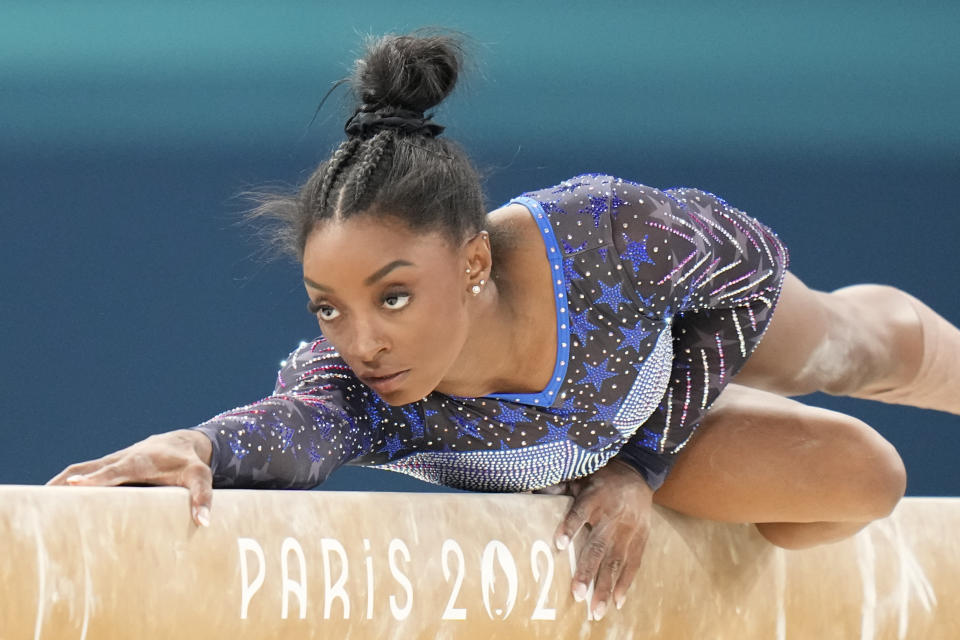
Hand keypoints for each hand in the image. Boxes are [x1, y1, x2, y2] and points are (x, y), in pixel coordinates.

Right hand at [46, 429, 214, 527]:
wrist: (183, 444)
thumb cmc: (190, 463)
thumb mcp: (201, 477)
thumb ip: (202, 497)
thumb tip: (203, 522)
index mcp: (141, 461)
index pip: (115, 470)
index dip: (97, 479)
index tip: (75, 486)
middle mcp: (122, 458)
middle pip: (89, 469)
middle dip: (67, 482)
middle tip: (45, 499)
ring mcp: (113, 461)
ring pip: (81, 469)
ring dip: (60, 482)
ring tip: (41, 502)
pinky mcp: (109, 465)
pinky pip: (83, 471)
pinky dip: (67, 482)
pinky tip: (54, 498)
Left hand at [552, 459, 653, 620]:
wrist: (637, 473)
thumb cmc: (602, 477)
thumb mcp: (581, 476)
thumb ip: (560, 487)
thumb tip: (531, 490)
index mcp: (595, 497)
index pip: (580, 512)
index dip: (570, 526)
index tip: (559, 543)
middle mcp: (612, 516)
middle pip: (599, 546)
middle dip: (587, 571)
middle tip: (577, 594)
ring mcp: (628, 530)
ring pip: (616, 561)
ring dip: (606, 587)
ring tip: (597, 609)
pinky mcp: (640, 539)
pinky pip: (633, 564)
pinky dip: (625, 584)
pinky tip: (617, 602)